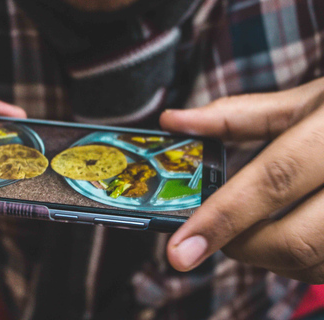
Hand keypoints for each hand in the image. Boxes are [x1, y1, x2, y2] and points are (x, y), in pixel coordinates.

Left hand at [160, 77, 323, 282]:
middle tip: (210, 237)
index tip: (179, 251)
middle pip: (294, 238)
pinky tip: (290, 236)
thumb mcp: (307, 100)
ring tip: (250, 231)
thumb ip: (237, 116)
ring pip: (314, 264)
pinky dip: (300, 262)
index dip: (221, 219)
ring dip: (268, 258)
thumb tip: (173, 122)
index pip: (272, 181)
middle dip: (240, 246)